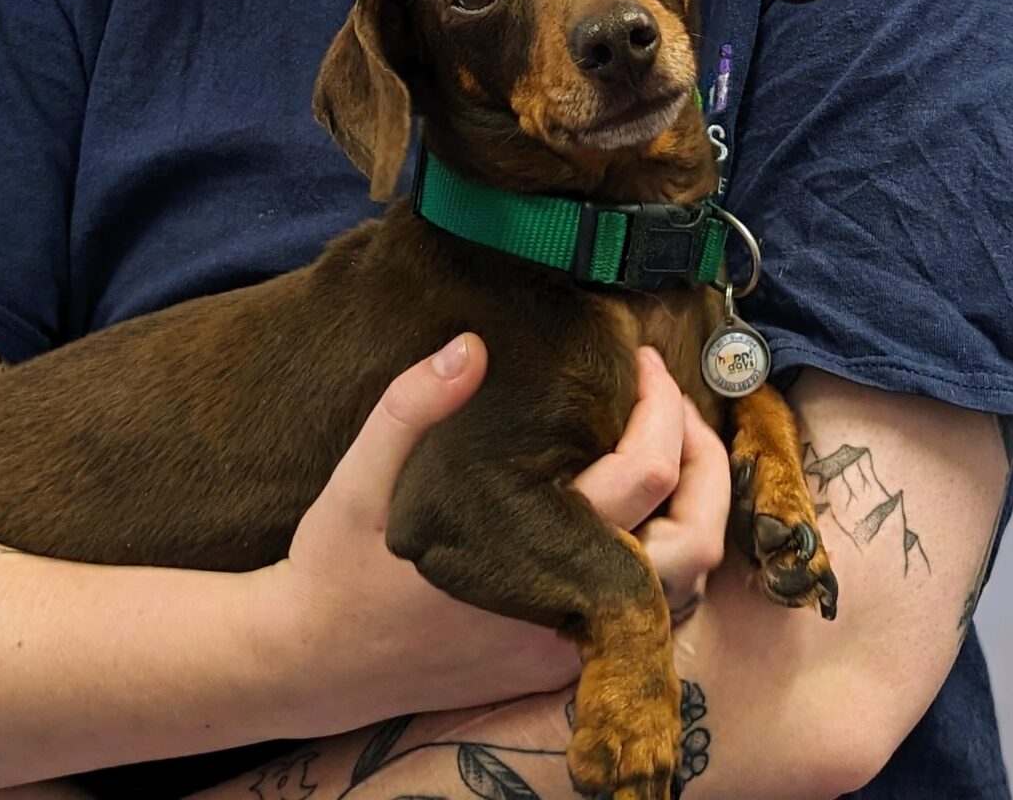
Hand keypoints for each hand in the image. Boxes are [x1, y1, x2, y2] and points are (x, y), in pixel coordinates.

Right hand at [273, 336, 725, 734]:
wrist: (305, 665)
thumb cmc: (335, 564)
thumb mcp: (360, 473)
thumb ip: (414, 404)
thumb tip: (472, 345)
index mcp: (529, 552)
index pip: (644, 477)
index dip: (661, 408)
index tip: (641, 361)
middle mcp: (561, 609)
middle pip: (694, 545)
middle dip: (706, 465)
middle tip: (673, 404)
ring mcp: (563, 647)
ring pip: (678, 591)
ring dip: (689, 515)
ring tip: (664, 447)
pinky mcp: (551, 668)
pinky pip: (640, 616)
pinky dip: (658, 556)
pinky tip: (628, 507)